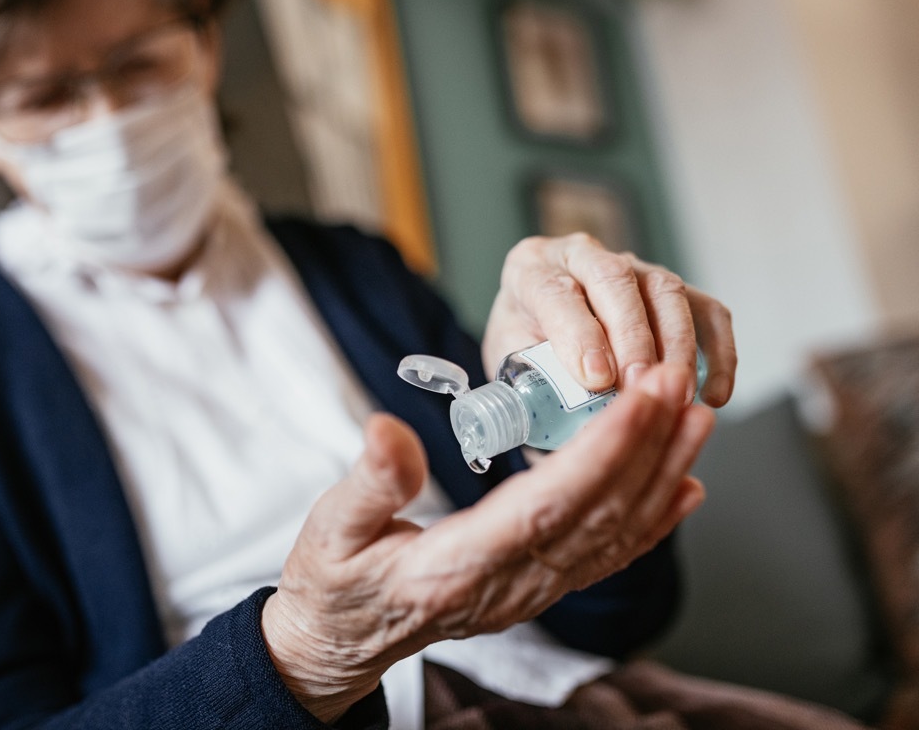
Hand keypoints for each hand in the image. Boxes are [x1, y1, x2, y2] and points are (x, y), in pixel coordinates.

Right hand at [261, 364, 712, 722]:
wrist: (341, 642)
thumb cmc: (335, 582)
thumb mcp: (331, 529)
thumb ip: (368, 484)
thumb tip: (388, 429)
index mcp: (459, 567)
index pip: (546, 505)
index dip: (601, 452)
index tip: (640, 399)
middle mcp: (509, 586)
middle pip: (595, 515)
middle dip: (646, 447)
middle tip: (678, 384)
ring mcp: (529, 593)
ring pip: (611, 533)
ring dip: (659, 474)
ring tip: (694, 419)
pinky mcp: (535, 589)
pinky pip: (604, 555)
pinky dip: (651, 521)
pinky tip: (681, 488)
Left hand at [481, 233, 736, 405]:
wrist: (538, 328)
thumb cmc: (524, 350)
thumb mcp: (510, 367)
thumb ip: (530, 394)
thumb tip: (561, 445)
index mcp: (530, 271)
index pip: (555, 291)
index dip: (578, 334)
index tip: (594, 378)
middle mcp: (581, 257)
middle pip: (614, 281)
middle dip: (631, 337)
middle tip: (638, 386)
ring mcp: (632, 267)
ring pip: (665, 290)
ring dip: (676, 345)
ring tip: (675, 395)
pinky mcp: (670, 288)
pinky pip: (706, 310)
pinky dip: (718, 351)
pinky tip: (714, 395)